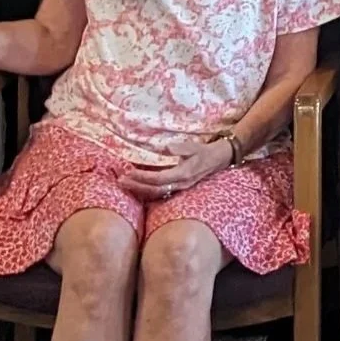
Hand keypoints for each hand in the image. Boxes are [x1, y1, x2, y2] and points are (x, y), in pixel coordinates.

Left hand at [117, 136, 234, 200]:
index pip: (159, 178)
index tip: (129, 171)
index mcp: (183, 174)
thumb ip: (180, 148)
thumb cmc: (205, 151)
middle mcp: (180, 184)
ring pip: (156, 193)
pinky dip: (146, 190)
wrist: (219, 159)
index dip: (143, 177)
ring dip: (139, 189)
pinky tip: (136, 186)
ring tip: (124, 184)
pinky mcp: (177, 187)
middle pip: (154, 189)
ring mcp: (179, 188)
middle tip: (120, 180)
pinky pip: (159, 192)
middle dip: (137, 186)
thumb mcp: (194, 147)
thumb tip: (166, 148)